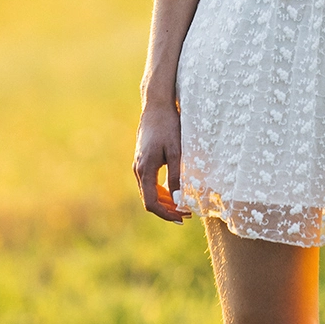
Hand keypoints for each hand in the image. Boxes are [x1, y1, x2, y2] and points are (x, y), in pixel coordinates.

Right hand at [133, 98, 187, 222]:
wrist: (157, 106)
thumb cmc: (168, 126)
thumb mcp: (176, 151)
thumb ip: (176, 176)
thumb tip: (179, 200)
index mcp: (145, 169)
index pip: (151, 203)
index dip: (166, 214)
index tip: (182, 217)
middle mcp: (138, 169)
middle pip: (149, 199)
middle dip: (167, 210)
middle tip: (186, 214)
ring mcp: (138, 165)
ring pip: (149, 191)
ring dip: (165, 201)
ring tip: (183, 205)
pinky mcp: (143, 160)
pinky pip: (150, 182)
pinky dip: (161, 190)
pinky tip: (175, 190)